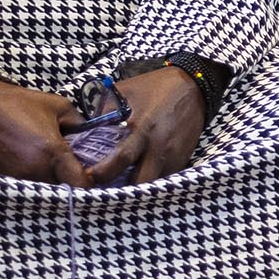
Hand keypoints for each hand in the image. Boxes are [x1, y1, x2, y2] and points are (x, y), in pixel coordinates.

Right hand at [0, 77, 88, 185]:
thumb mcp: (60, 106)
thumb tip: (92, 139)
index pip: (80, 185)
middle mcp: (34, 171)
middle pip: (64, 190)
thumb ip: (81, 125)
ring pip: (46, 189)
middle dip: (72, 180)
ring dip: (52, 180)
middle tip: (74, 164)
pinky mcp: (3, 178)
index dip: (91, 182)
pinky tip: (33, 160)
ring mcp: (17, 178)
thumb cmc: (19, 102)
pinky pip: (27, 184)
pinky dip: (35, 177)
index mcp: (52, 154)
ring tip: (51, 160)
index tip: (92, 172)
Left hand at [70, 67, 205, 184]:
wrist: (193, 87)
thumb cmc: (156, 87)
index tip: (89, 177)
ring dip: (138, 188)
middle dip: (123, 191)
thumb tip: (84, 128)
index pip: (121, 159)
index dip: (103, 173)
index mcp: (143, 129)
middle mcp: (160, 147)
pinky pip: (165, 178)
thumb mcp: (126, 92)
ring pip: (155, 185)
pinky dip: (151, 181)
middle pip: (141, 182)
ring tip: (121, 185)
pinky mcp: (183, 159)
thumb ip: (106, 110)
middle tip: (105, 189)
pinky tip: (139, 176)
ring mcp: (174, 156)